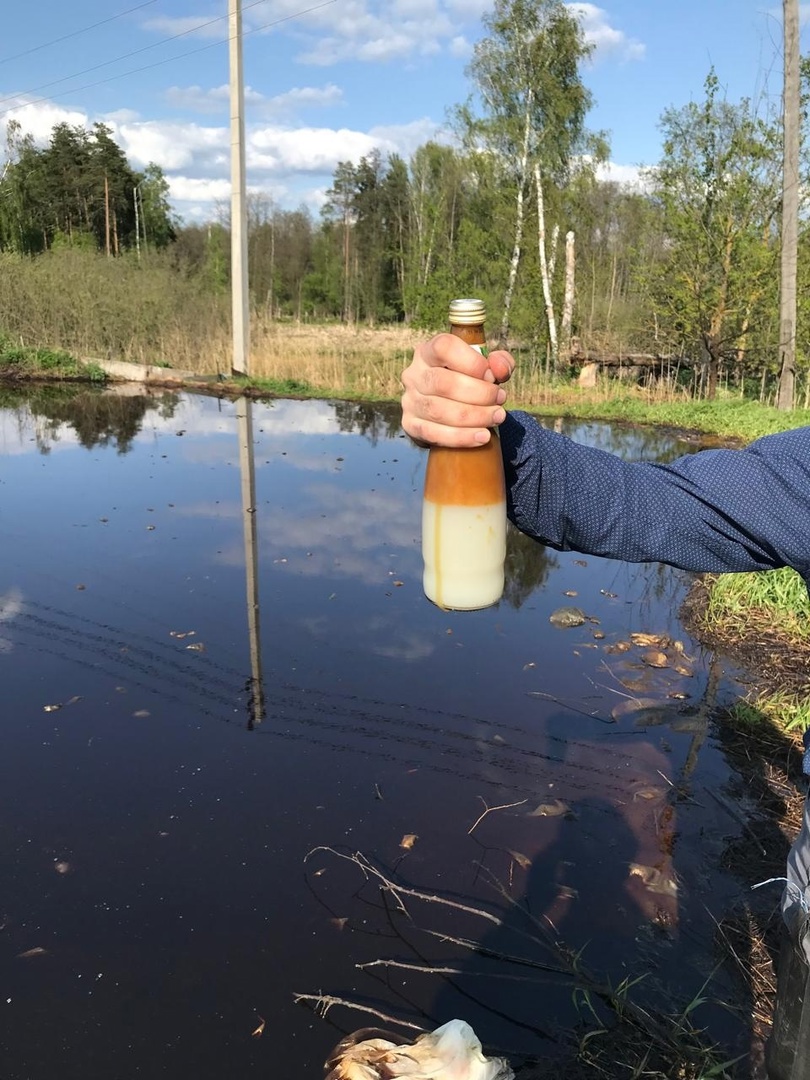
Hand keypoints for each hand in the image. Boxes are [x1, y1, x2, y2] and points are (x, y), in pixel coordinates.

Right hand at [401, 333, 514, 447]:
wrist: (448, 412)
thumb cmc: (469, 382)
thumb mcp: (487, 367)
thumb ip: (499, 362)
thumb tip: (499, 369)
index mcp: (429, 352)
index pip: (444, 348)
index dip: (472, 362)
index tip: (491, 376)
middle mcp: (414, 374)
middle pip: (443, 383)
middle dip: (479, 394)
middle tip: (500, 399)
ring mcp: (410, 401)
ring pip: (438, 411)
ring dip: (474, 416)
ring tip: (497, 417)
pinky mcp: (410, 425)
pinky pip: (433, 434)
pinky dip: (461, 437)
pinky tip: (482, 437)